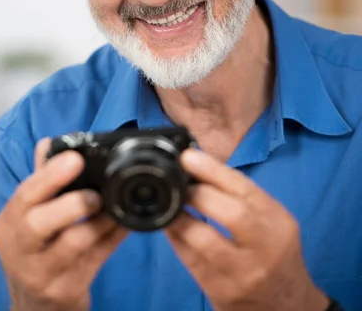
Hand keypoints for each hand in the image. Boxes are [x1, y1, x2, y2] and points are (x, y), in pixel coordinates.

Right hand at [0, 139, 127, 310]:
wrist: (34, 304)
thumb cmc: (35, 249)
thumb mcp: (29, 216)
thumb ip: (42, 179)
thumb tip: (50, 142)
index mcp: (9, 222)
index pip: (25, 194)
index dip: (51, 175)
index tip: (75, 158)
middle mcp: (19, 249)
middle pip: (38, 224)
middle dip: (71, 204)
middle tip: (96, 195)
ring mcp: (41, 274)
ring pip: (72, 245)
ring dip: (101, 222)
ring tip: (117, 206)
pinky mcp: (65, 291)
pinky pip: (96, 259)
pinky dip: (114, 238)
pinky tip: (125, 223)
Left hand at [165, 149, 328, 310]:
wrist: (286, 304)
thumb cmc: (273, 250)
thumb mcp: (270, 219)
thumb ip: (240, 195)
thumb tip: (199, 166)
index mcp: (277, 222)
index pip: (246, 189)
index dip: (214, 170)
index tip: (188, 157)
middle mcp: (265, 248)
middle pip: (231, 215)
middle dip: (198, 194)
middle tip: (178, 182)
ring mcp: (243, 274)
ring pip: (205, 242)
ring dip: (180, 218)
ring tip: (167, 203)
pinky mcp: (222, 293)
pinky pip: (191, 261)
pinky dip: (176, 239)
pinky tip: (168, 225)